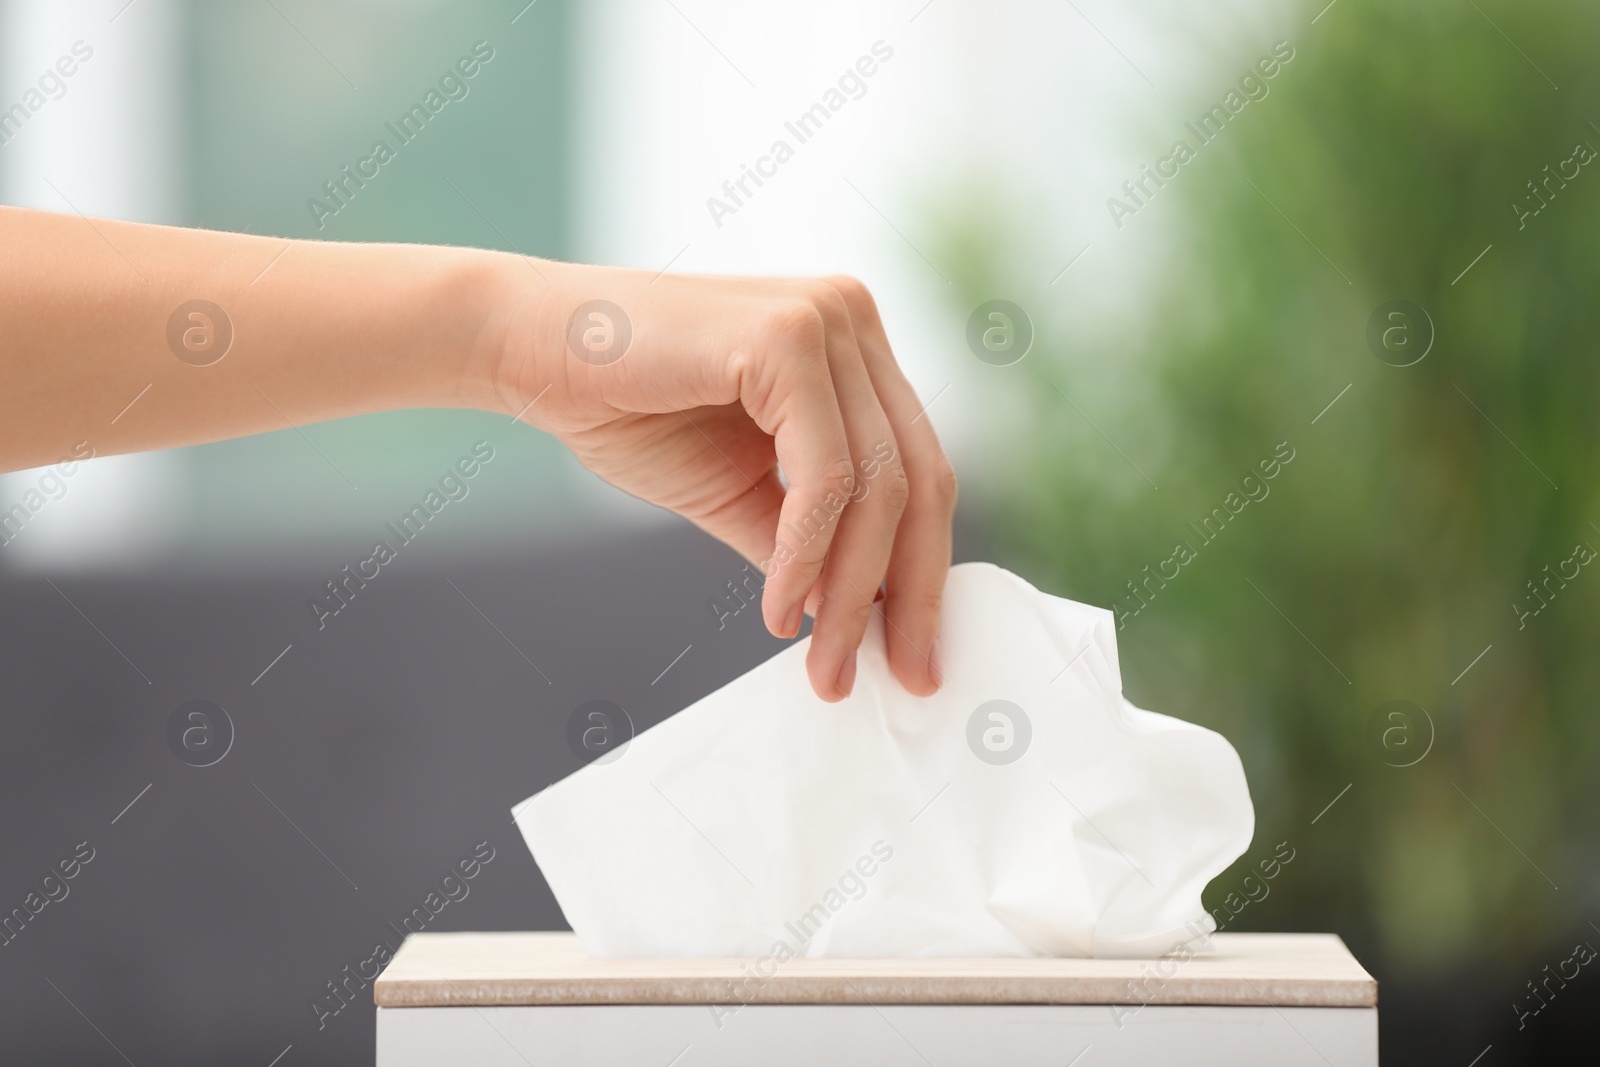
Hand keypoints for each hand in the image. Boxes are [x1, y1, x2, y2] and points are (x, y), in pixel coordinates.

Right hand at [492, 261, 956, 701]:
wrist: (527, 352)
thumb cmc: (626, 411)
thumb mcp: (738, 492)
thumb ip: (805, 539)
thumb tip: (861, 614)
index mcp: (852, 347)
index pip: (918, 468)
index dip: (924, 569)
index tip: (911, 655)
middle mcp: (853, 319)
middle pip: (919, 479)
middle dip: (912, 592)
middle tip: (900, 677)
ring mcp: (826, 319)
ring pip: (878, 486)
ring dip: (853, 590)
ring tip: (823, 660)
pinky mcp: (787, 335)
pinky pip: (824, 475)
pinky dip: (807, 555)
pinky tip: (780, 609)